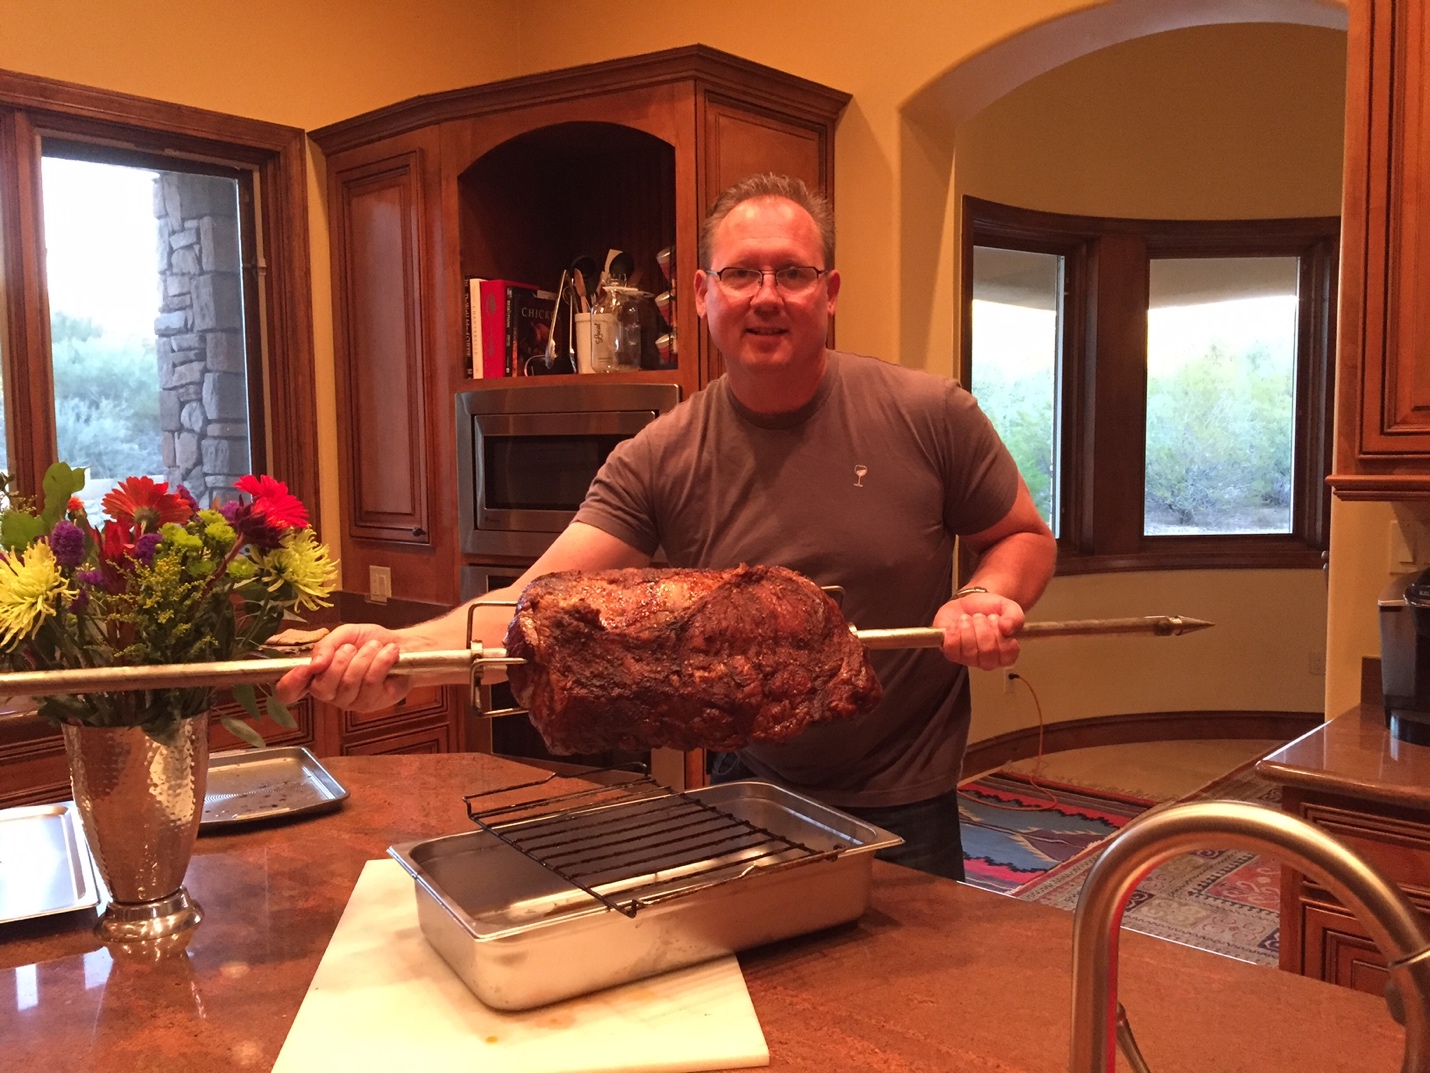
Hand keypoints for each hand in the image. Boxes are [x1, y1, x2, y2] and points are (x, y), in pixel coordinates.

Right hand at [273, 623, 409, 710]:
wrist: (401, 645)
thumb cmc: (368, 641)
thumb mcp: (344, 635)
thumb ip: (326, 645)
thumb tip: (314, 663)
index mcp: (315, 676)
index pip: (289, 691)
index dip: (290, 684)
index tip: (305, 668)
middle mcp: (329, 693)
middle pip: (321, 687)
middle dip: (340, 661)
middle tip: (353, 647)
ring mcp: (350, 701)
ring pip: (348, 683)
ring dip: (363, 658)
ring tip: (375, 646)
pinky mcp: (371, 703)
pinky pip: (370, 683)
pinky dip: (380, 662)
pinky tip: (388, 653)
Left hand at [932, 590, 1024, 669]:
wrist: (968, 602)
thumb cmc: (989, 609)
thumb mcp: (1008, 607)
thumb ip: (1015, 616)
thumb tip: (1007, 628)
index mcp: (1005, 653)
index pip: (1008, 653)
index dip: (1001, 633)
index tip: (997, 620)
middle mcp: (987, 660)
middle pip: (987, 651)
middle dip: (983, 627)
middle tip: (981, 617)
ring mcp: (968, 659)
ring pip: (969, 651)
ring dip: (968, 628)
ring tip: (968, 618)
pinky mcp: (951, 652)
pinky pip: (951, 649)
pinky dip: (954, 632)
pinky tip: (957, 624)